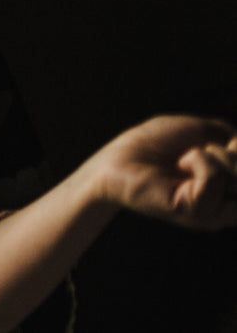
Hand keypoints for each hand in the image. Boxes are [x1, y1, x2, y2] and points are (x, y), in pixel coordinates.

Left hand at [92, 114, 236, 230]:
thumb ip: (231, 139)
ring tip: (191, 153)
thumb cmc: (154, 144)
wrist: (118, 159)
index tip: (232, 143)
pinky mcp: (196, 213)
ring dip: (220, 155)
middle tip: (212, 146)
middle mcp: (226, 205)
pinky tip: (181, 163)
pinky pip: (214, 179)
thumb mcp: (200, 131)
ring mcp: (213, 212)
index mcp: (228, 189)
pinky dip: (199, 160)